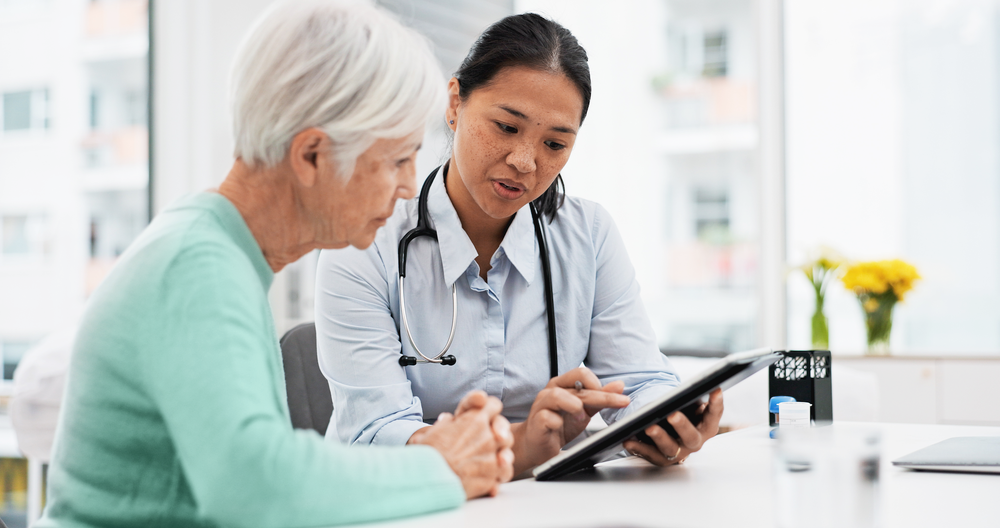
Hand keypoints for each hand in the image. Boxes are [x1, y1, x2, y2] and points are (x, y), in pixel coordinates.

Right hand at [408, 391, 514, 498]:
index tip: (486, 416)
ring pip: (507, 456)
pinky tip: (490, 479)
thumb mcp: (433, 431)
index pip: (493, 405)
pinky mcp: (492, 478)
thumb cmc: (429, 453)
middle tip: (488, 443)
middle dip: (499, 438)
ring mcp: (492, 458)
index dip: (490, 409)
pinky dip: (497, 477)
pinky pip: (503, 474)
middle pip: (505, 433)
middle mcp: (488, 437)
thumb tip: (447, 419)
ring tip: (490, 464)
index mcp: (475, 420)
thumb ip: (445, 423)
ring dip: (501, 459)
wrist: (429, 479)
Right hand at [509, 367, 629, 474]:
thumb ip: (600, 398)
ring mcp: (541, 405)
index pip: (583, 374)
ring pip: (557, 395)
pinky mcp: (535, 422)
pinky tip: (560, 427)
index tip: (620, 398)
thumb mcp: (584, 411)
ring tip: (582, 418)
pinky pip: (546, 417)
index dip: (601, 385)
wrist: (535, 446)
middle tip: (619, 402)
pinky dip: (556, 421)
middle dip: (601, 395)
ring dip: (575, 406)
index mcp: (562, 385)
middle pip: (577, 384)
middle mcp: (550, 391)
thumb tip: (619, 385)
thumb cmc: (558, 425)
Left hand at [622, 388, 723, 466]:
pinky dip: (639, 448)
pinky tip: (628, 440)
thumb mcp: (689, 406)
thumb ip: (690, 399)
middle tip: (672, 414)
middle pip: (691, 437)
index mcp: (706, 426)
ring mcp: (679, 452)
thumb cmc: (683, 414)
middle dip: (682, 425)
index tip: (715, 389)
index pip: (714, 415)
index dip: (716, 403)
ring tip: (649, 427)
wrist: (671, 434)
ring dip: (659, 437)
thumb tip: (689, 387)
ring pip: (670, 448)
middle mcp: (695, 441)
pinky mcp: (662, 459)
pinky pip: (650, 455)